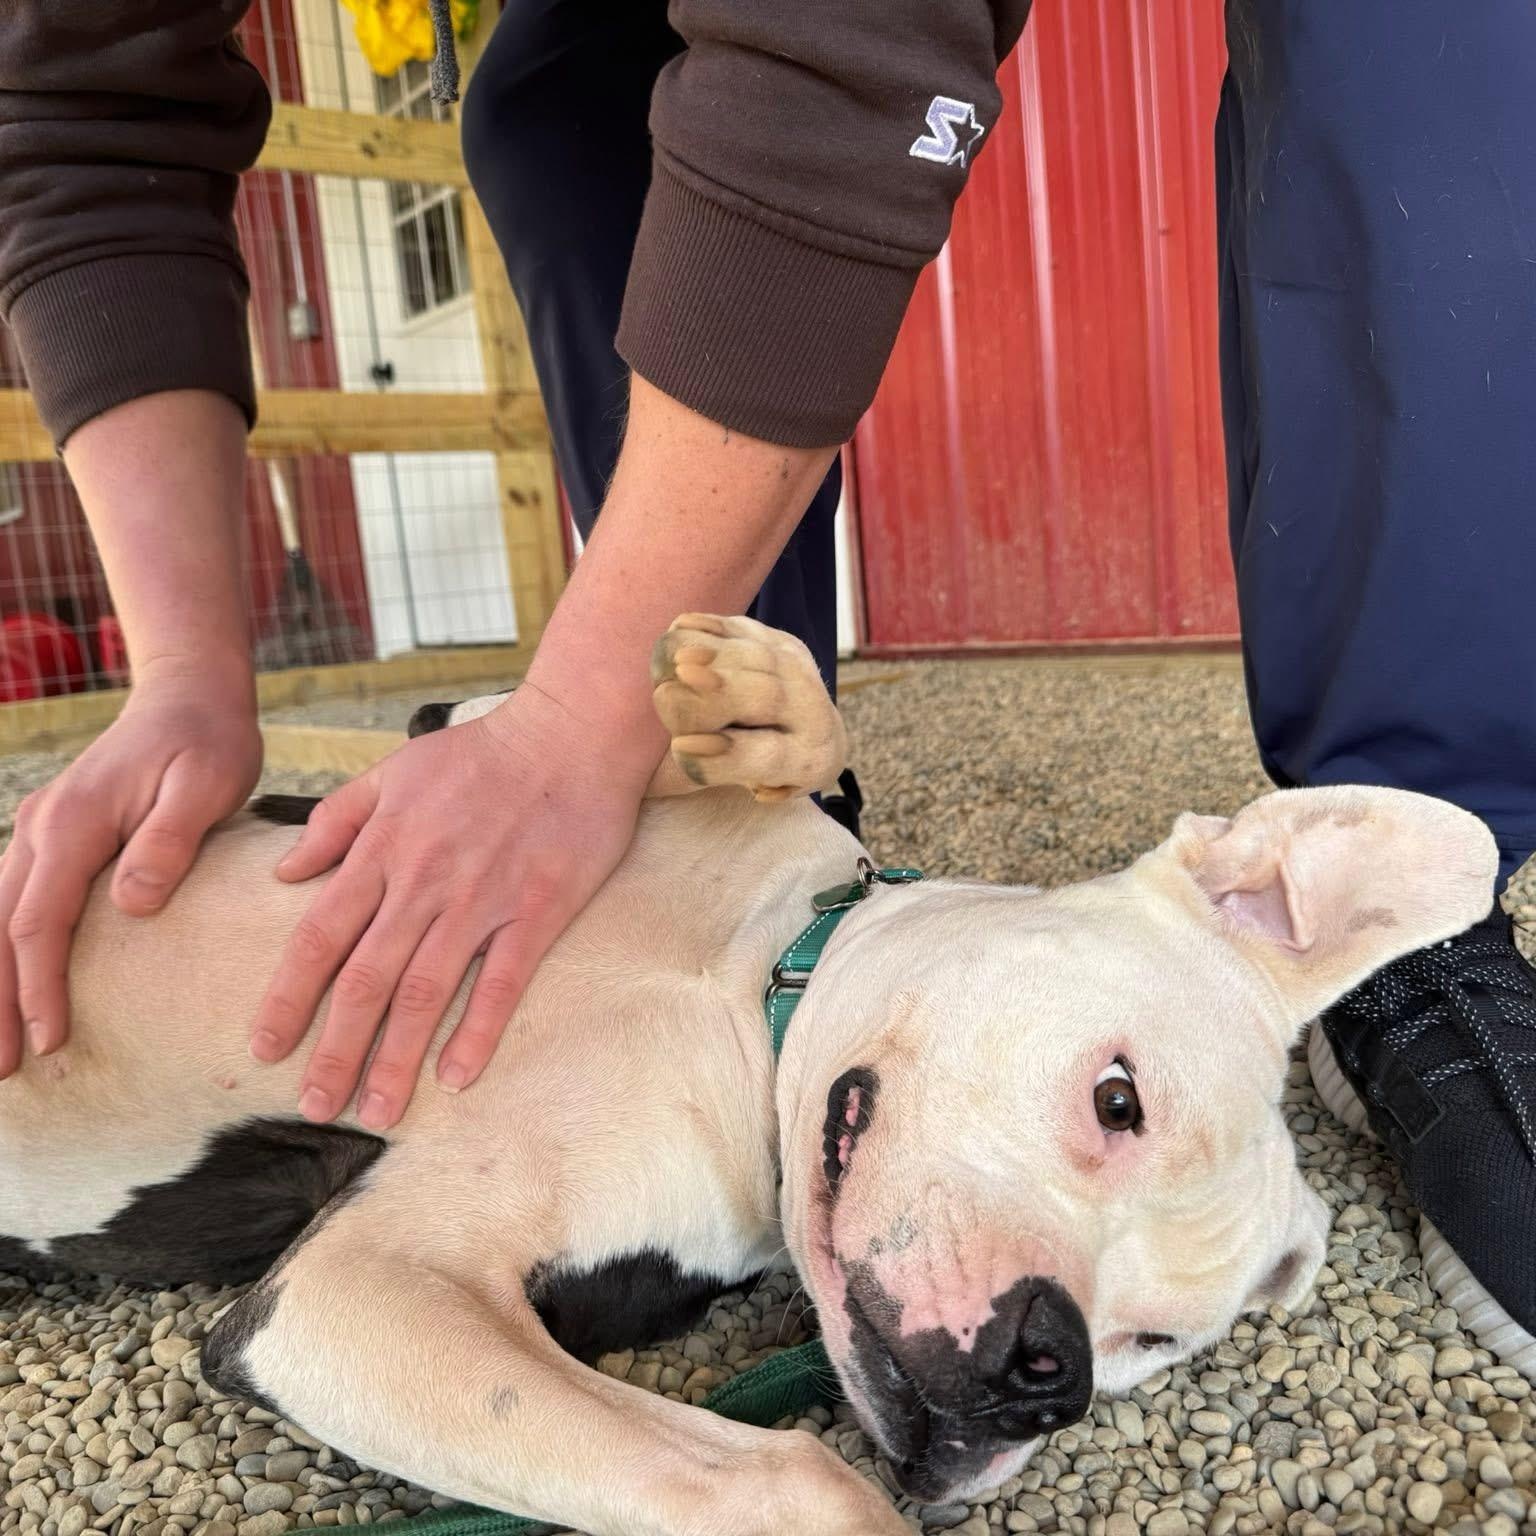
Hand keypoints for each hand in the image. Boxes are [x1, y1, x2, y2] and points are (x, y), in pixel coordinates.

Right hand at [0, 666, 262, 1078]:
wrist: (190, 694)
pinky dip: (2, 947)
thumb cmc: (209, 739)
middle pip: (1, 928)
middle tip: (2, 1072)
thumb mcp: (208, 783)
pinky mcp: (53, 836)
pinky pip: (12, 900)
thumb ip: (169, 841)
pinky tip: (5, 986)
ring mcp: (40, 830)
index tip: (48, 1040)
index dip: (39, 985)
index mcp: (73, 824)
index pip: (41, 921)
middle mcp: (41, 828)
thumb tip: (130, 905)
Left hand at [249, 682, 655, 1129]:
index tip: (266, 1047)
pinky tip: (458, 1075)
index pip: (320, 936)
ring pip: (426, 991)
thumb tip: (285, 872)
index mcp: (384, 849)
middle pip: (366, 979)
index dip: (291, 997)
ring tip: (377, 1111)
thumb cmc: (484, 751)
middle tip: (314, 1106)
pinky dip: (477, 1030)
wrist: (571, 732)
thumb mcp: (394, 769)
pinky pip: (501, 982)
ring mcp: (481, 900)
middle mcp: (423, 883)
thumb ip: (337, 821)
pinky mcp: (537, 911)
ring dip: (396, 1057)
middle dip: (335, 1048)